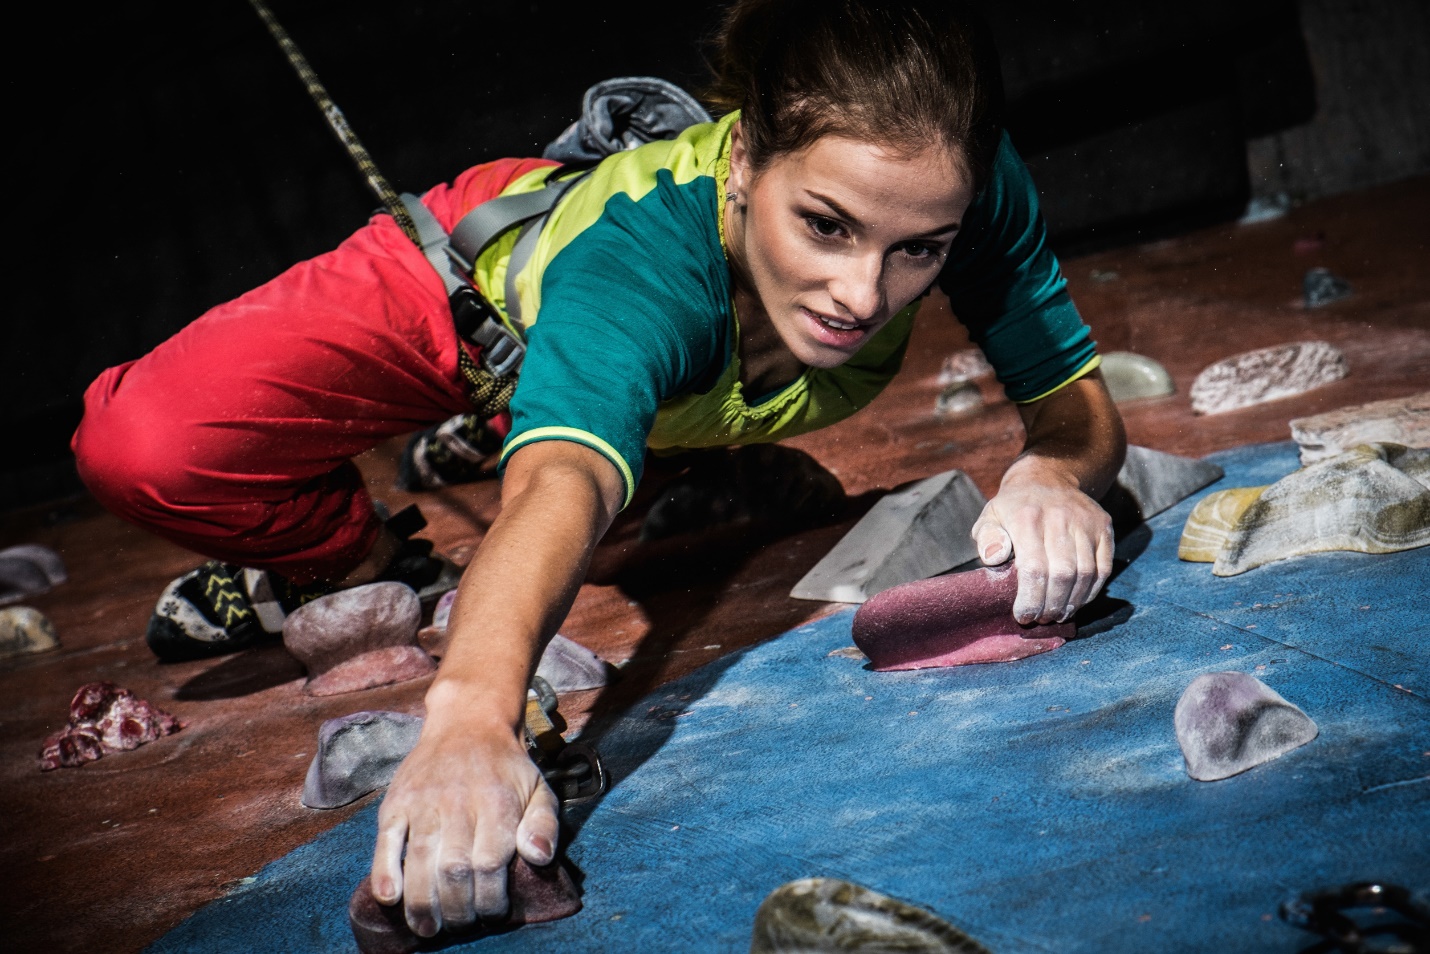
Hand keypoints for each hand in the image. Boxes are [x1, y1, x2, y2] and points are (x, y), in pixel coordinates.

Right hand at [370, 719, 558, 936]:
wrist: (468, 722)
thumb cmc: (507, 767)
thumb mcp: (539, 789)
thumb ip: (545, 825)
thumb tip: (539, 858)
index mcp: (496, 802)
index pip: (490, 863)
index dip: (490, 898)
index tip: (492, 913)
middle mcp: (458, 802)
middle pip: (453, 869)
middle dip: (457, 908)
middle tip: (460, 924)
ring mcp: (423, 801)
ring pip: (419, 861)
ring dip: (422, 903)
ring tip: (428, 928)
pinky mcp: (396, 801)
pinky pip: (386, 841)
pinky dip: (385, 872)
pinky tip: (391, 897)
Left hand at [970, 458, 1112, 624]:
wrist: (1048, 477)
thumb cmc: (1013, 507)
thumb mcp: (990, 517)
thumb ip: (988, 538)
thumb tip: (993, 558)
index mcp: (1027, 517)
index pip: (1033, 569)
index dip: (1030, 599)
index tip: (1023, 616)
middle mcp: (1060, 518)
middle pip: (1062, 575)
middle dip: (1051, 605)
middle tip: (1042, 619)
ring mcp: (1086, 522)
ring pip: (1086, 574)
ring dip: (1072, 602)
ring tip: (1058, 614)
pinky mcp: (1104, 526)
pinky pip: (1104, 568)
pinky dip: (1091, 590)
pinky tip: (1077, 601)